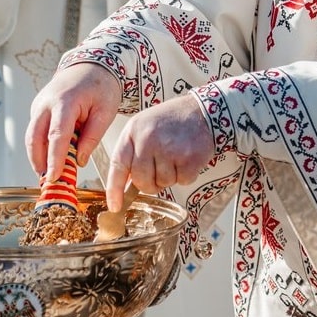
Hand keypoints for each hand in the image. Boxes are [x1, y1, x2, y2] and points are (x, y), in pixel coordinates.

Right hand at [26, 63, 122, 190]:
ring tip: (49, 175)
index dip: (54, 159)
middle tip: (48, 183)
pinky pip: (35, 131)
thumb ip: (92, 137)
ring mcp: (39, 105)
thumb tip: (79, 161)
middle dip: (39, 162)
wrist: (91, 66)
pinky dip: (40, 147)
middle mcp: (46, 103)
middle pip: (35, 138)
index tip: (54, 178)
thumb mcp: (105, 112)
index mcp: (66, 102)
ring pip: (31, 136)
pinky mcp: (38, 109)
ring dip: (37, 157)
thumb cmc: (101, 87)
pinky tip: (50, 160)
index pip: (57, 135)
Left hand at [104, 93, 214, 209]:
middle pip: (141, 181)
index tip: (114, 206)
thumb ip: (132, 153)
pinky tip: (188, 157)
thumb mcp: (143, 127)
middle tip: (160, 168)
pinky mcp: (188, 158)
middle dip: (150, 183)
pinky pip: (182, 181)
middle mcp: (148, 140)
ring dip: (170, 176)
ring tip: (176, 155)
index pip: (118, 165)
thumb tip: (125, 185)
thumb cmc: (171, 121)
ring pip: (163, 183)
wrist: (201, 111)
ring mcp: (168, 149)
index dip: (115, 189)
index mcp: (133, 131)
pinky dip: (186, 175)